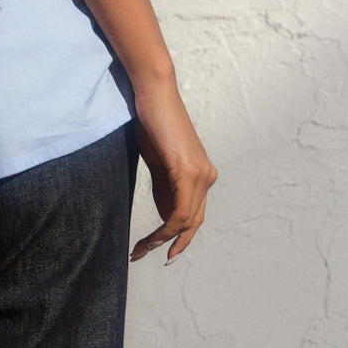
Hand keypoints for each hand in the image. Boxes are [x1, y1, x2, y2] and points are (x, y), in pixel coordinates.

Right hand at [129, 80, 216, 264]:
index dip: (176, 236)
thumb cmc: (151, 120)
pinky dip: (165, 229)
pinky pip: (180, 212)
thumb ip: (164, 184)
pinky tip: (150, 238)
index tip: (154, 248)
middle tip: (145, 255)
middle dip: (171, 244)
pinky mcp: (188, 171)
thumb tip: (164, 213)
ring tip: (140, 249)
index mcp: (201, 173)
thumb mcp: (158, 159)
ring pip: (186, 221)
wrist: (153, 92)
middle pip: (192, 222)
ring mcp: (200, 174)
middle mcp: (207, 176)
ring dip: (162, 240)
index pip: (192, 213)